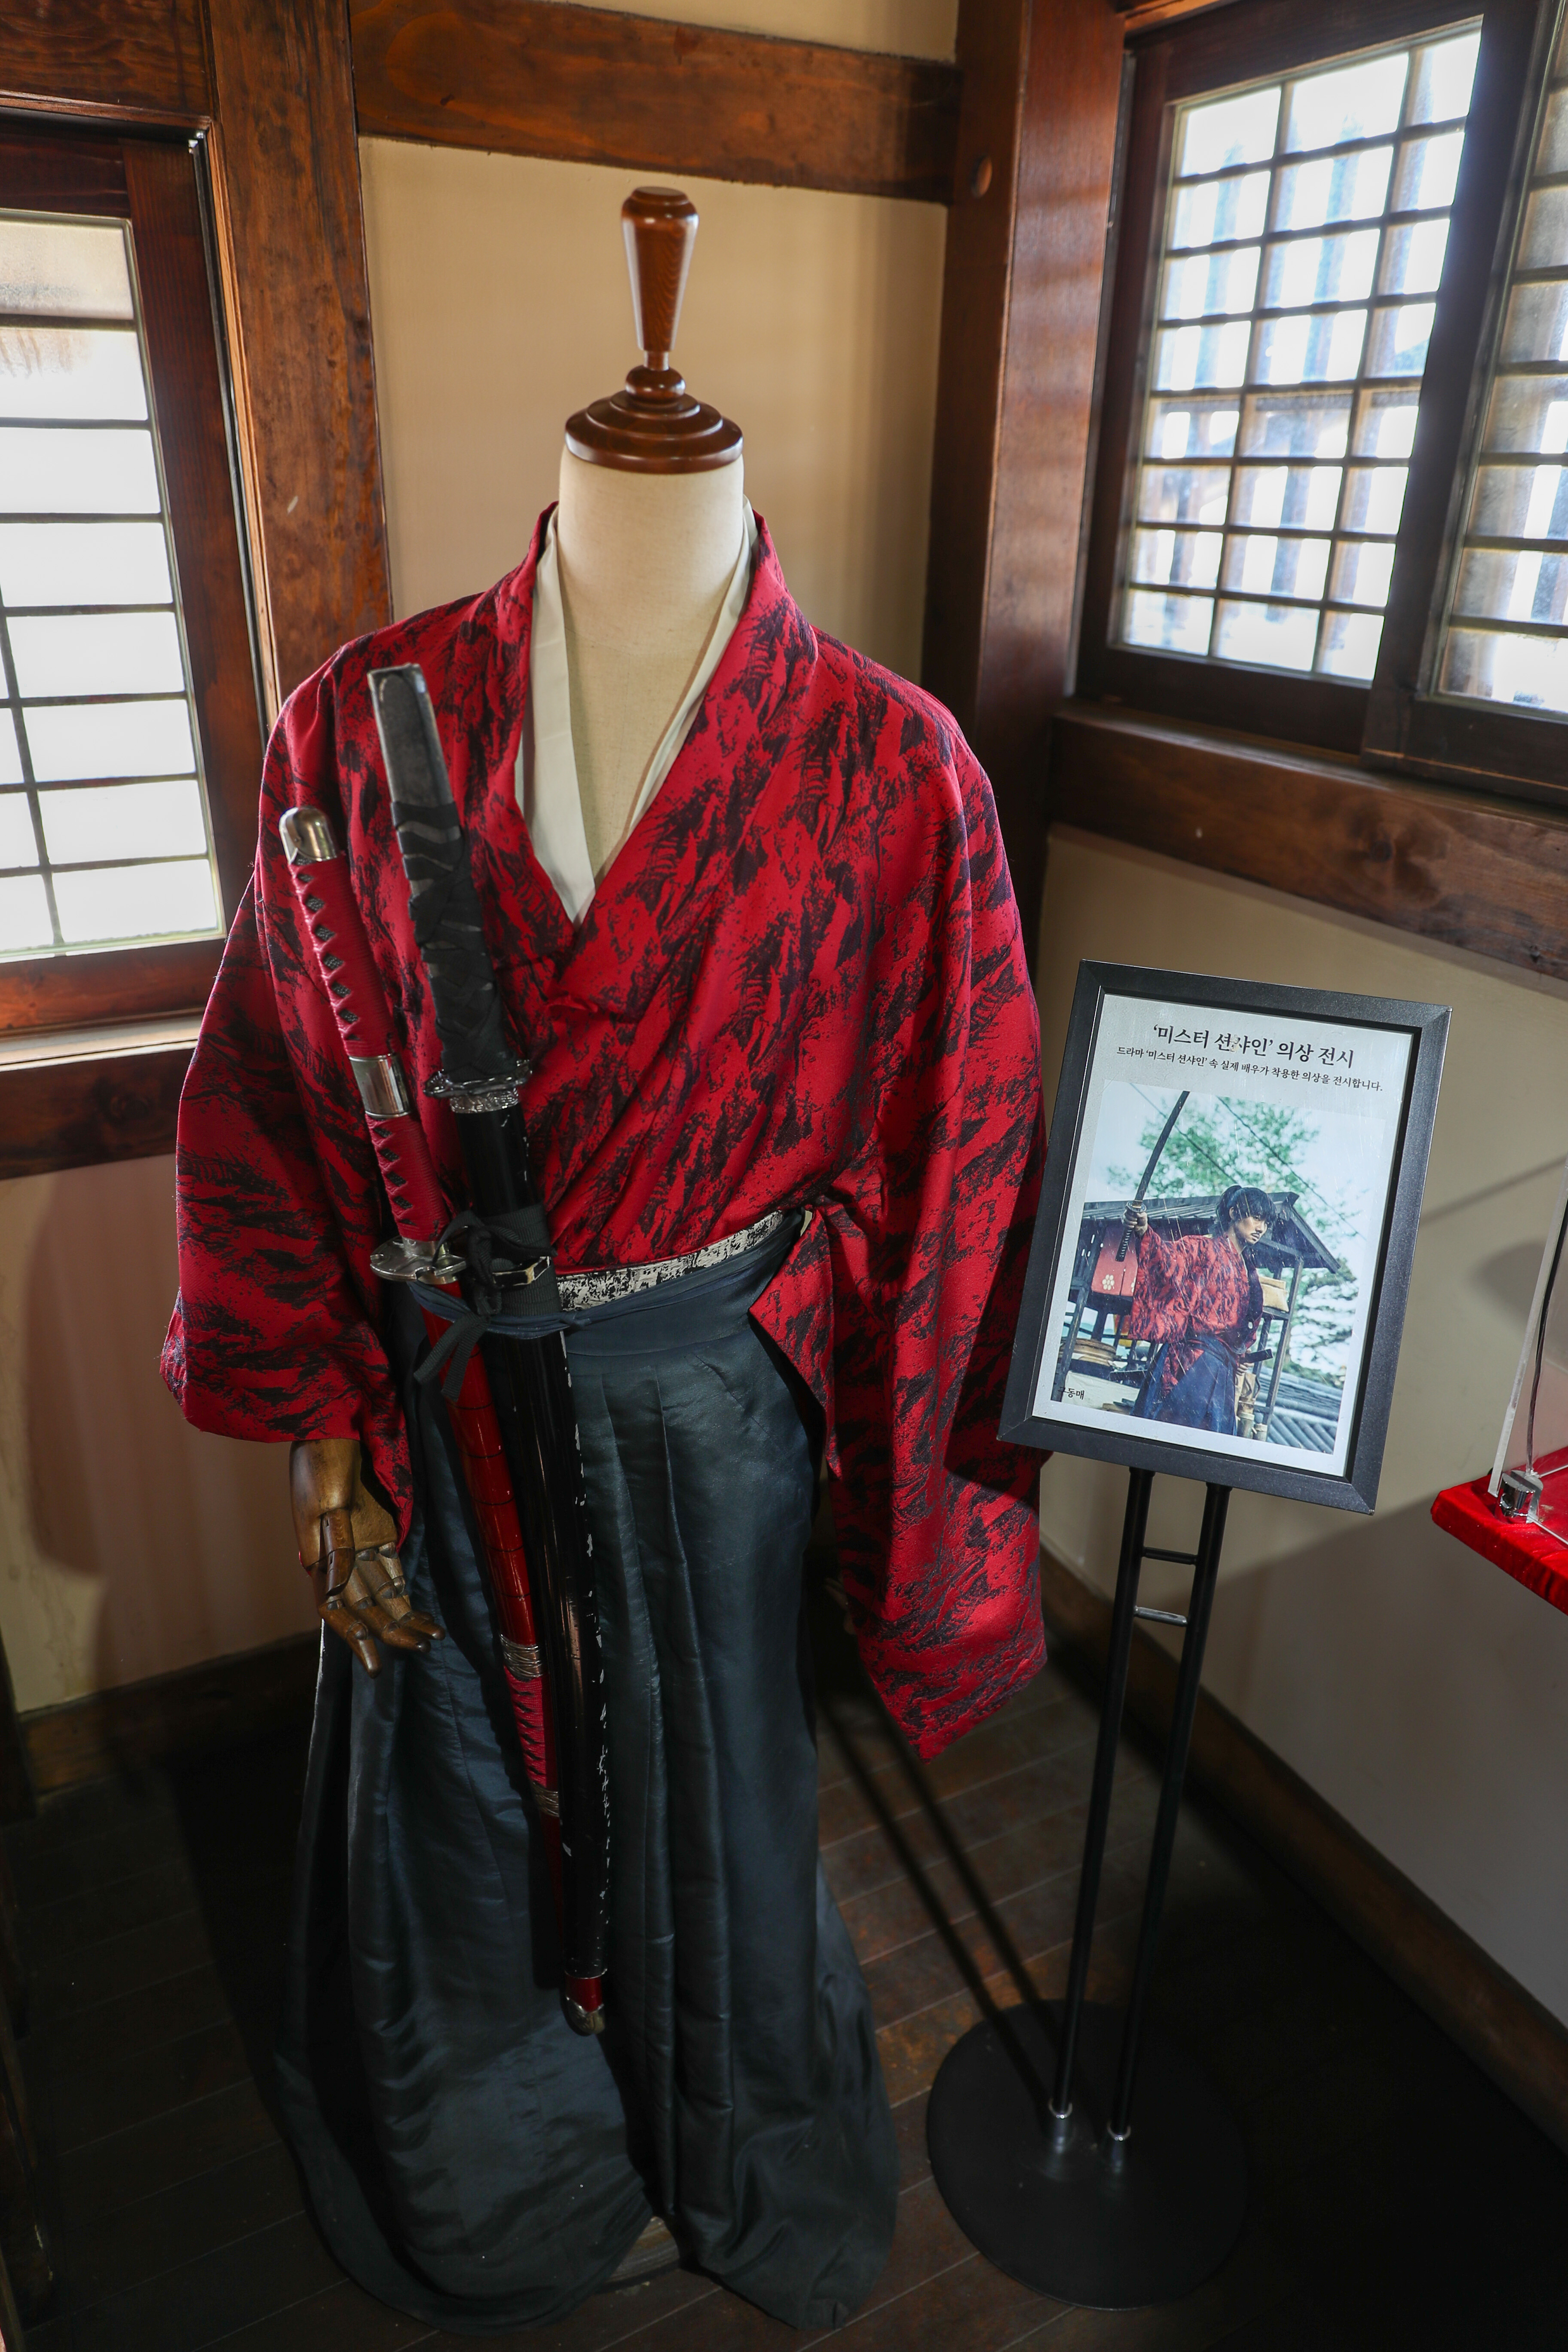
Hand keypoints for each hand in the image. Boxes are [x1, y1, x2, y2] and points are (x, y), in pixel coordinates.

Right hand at [290, 1438, 444, 1674]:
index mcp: (320, 1557)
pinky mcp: (377, 1530)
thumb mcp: (324, 1505)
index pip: (338, 1609)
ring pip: (382, 1591)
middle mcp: (339, 1559)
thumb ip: (333, 1550)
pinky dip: (403, 1589)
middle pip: (367, 1605)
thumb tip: (336, 1595)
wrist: (330, 1424)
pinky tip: (419, 1608)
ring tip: (431, 1637)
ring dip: (404, 1615)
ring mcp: (359, 1544)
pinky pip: (390, 1567)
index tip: (378, 1663)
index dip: (357, 1637)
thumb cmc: (320, 1461)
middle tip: (423, 1649)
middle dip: (393, 1630)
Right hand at [1123, 1203, 1148, 1236]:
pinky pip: (1124, 1224)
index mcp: (1132, 1209)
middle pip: (1125, 1214)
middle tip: (1136, 1219)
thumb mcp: (1144, 1216)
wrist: (1141, 1227)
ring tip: (1136, 1223)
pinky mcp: (1124, 1222)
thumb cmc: (1143, 1219)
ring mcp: (1125, 1217)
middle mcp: (1128, 1212)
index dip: (1129, 1211)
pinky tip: (1133, 1226)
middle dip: (1131, 1218)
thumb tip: (1136, 1213)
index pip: (1127, 1207)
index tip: (1132, 1214)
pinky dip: (1129, 1226)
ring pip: (1125, 1219)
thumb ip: (1141, 1214)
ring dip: (1131, 1222)